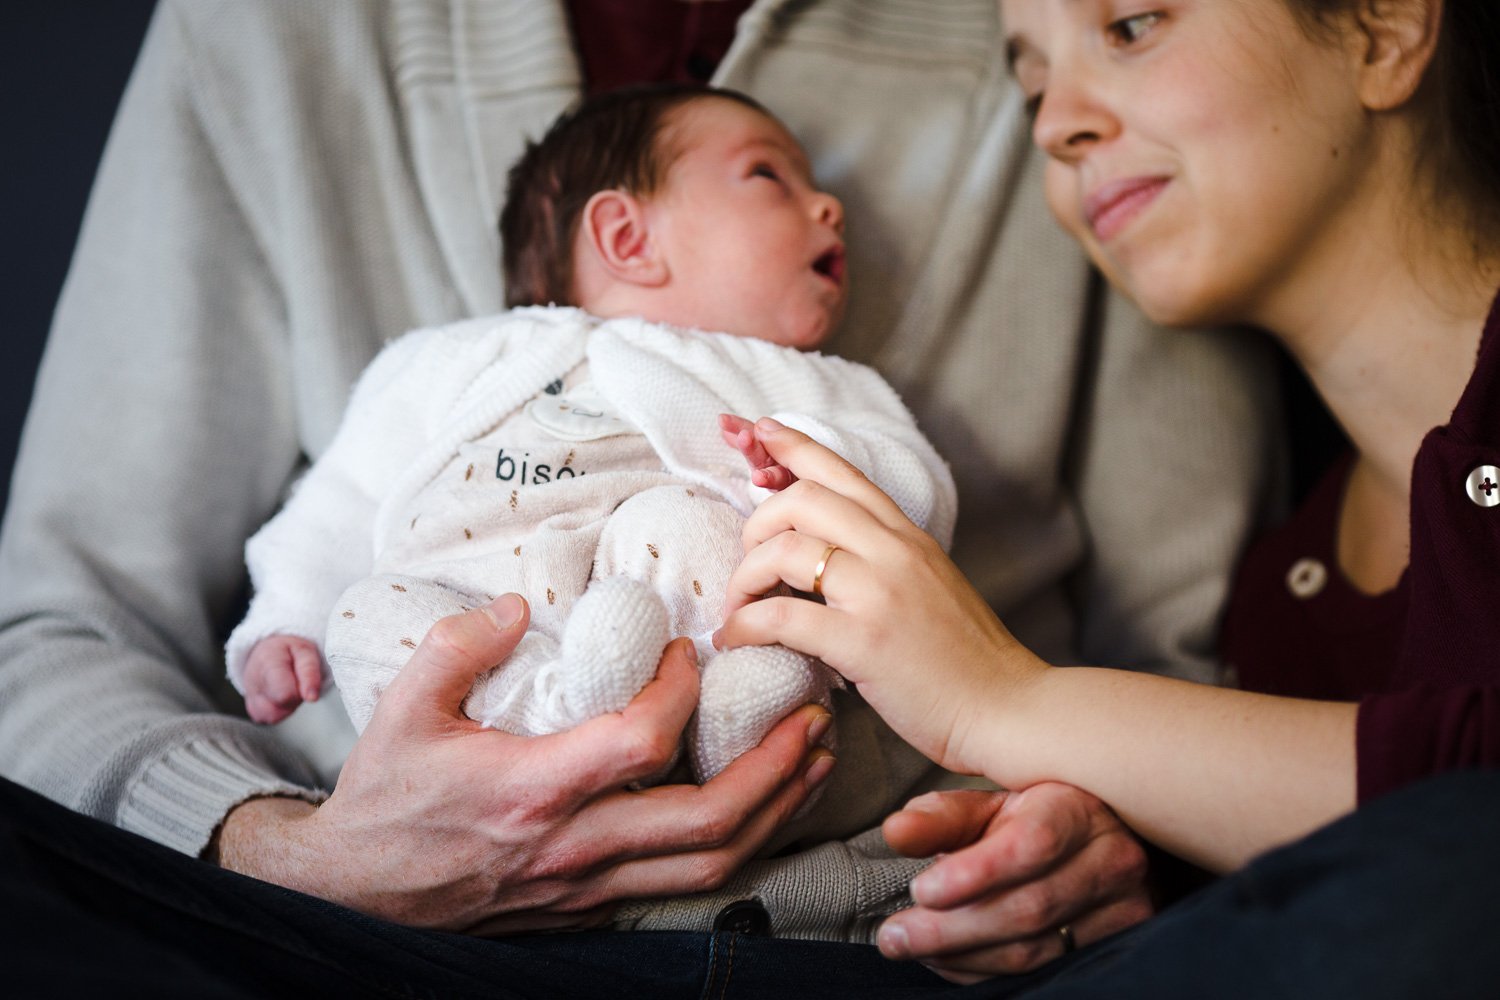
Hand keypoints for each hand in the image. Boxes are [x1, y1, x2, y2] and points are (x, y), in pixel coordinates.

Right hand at [212, 594, 832, 933]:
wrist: (353, 894)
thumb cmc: (384, 799)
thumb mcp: (403, 708)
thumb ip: (460, 645)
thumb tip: (518, 605)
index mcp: (532, 788)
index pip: (640, 741)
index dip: (680, 691)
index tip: (689, 652)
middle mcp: (575, 845)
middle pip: (706, 821)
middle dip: (775, 769)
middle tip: (813, 717)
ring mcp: (590, 884)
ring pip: (710, 865)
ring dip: (775, 813)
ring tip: (815, 762)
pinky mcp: (592, 905)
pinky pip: (685, 884)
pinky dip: (738, 846)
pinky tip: (765, 810)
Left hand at [715, 419, 1048, 775]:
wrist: (1006, 709)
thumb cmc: (966, 659)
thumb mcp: (929, 586)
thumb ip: (884, 562)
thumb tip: (826, 557)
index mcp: (907, 537)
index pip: (844, 472)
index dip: (795, 446)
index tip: (760, 431)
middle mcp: (894, 551)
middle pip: (803, 499)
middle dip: (756, 524)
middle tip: (747, 564)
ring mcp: (879, 593)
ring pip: (784, 550)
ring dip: (744, 578)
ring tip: (739, 609)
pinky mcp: (864, 641)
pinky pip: (782, 616)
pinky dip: (746, 625)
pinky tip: (737, 640)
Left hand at [877, 784, 1151, 982]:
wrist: (1099, 844)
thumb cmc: (1033, 819)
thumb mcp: (989, 806)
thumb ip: (942, 818)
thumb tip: (897, 831)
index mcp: (1078, 808)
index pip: (1032, 843)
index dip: (975, 872)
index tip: (921, 889)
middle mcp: (1112, 860)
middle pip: (1028, 907)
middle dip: (951, 928)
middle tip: (893, 934)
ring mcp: (1123, 909)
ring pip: (1034, 949)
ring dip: (960, 954)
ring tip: (908, 944)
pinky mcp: (1116, 947)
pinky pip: (1041, 973)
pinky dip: (981, 970)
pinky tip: (944, 959)